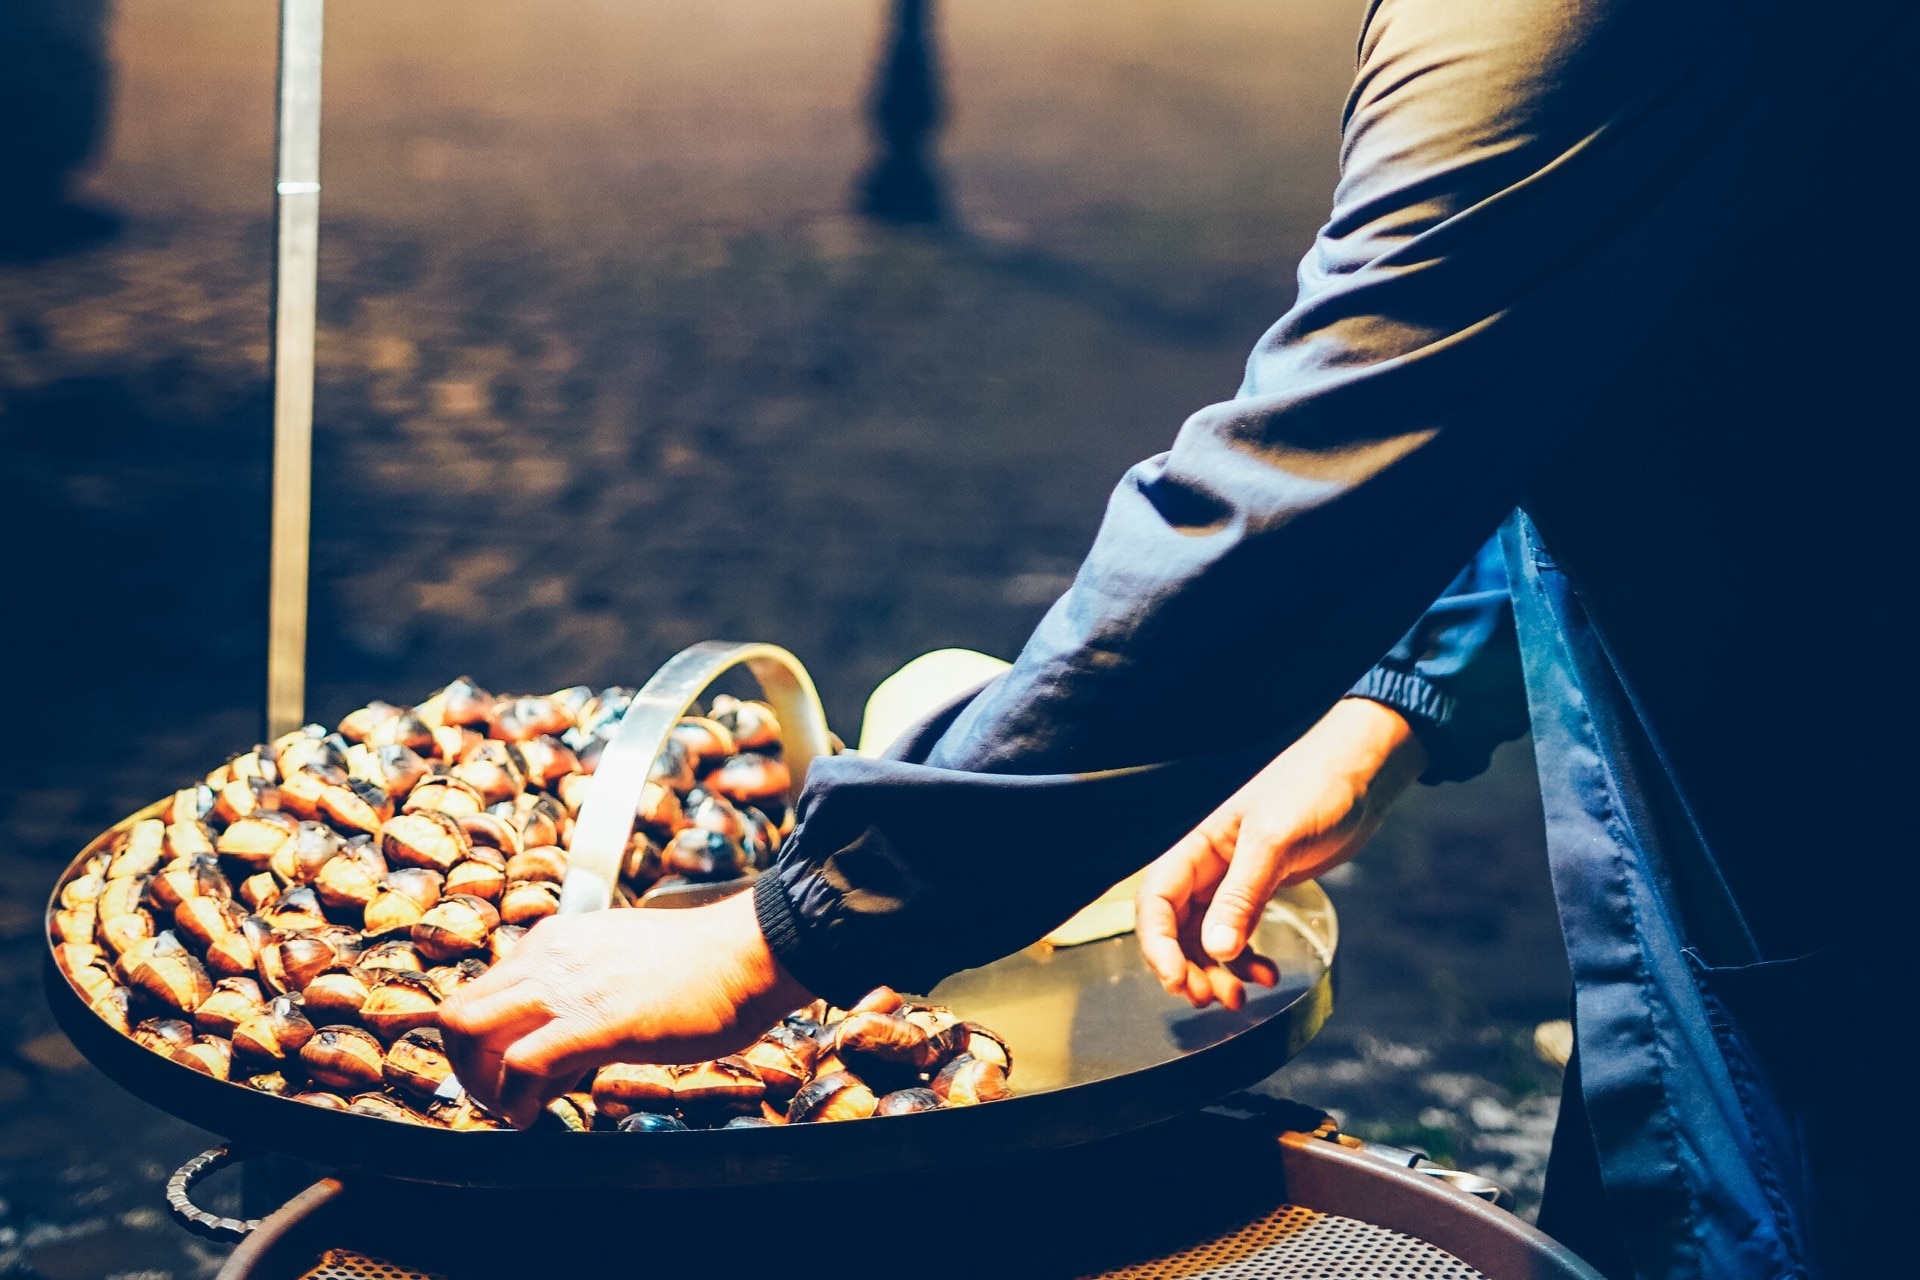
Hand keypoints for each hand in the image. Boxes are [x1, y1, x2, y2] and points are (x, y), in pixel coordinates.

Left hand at [437, 889, 809, 1126]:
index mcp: (556, 939)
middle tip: (501, 1097)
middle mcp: (549, 956)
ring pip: (469, 1032)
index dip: (485, 1043)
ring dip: (480, 1085)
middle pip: (457, 1013)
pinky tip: (534, 1116)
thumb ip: (585, 989)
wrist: (749, 953)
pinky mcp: (594, 1022)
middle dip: (465, 1066)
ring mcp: (567, 987)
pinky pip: (520, 1064)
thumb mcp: (622, 961)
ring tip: (516, 1109)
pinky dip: (512, 1101)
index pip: (483, 992)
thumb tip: (566, 1039)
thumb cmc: (703, 964)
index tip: (510, 1073)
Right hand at [1136, 698, 1426, 1009]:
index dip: (1156, 944)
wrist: (1361, 775)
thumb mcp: (1274, 841)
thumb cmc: (1314, 789)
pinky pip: (1240, 935)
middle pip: (1176, 928)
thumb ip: (1242, 895)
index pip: (1155, 900)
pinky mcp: (1265, 890)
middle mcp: (1210, 867)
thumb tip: (1215, 949)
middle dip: (1187, 967)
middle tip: (1211, 997)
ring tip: (1239, 998)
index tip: (1175, 980)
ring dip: (1216, 972)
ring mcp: (1236, 881)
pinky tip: (1267, 974)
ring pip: (1207, 939)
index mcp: (1198, 847)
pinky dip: (1247, 960)